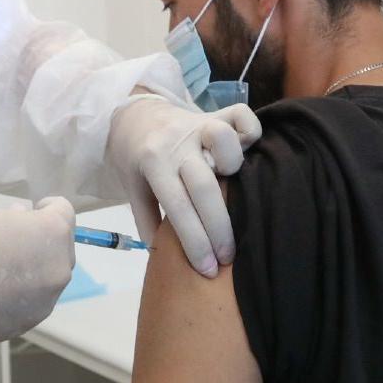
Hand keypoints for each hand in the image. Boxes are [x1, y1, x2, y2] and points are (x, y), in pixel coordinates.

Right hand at [0, 197, 75, 346]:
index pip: (65, 214)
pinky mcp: (24, 325)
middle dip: (41, 244)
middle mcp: (57, 269)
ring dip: (31, 273)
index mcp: (52, 234)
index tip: (32, 212)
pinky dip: (16, 297)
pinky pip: (28, 305)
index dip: (47, 210)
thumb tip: (21, 224)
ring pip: (46, 283)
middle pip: (60, 251)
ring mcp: (43, 302)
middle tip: (11, 241)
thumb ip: (16, 223)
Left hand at [106, 96, 260, 276]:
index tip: (208, 269)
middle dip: (219, 228)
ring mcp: (198, 124)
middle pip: (204, 186)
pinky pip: (242, 116)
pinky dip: (250, 132)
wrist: (134, 114)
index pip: (177, 206)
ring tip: (237, 190)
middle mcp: (176, 143)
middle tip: (228, 257)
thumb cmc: (136, 157)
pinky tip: (248, 151)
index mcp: (152, 162)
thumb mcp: (131, 186)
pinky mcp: (216, 112)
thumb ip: (145, 218)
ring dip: (233, 164)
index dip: (195, 241)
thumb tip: (161, 256)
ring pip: (222, 139)